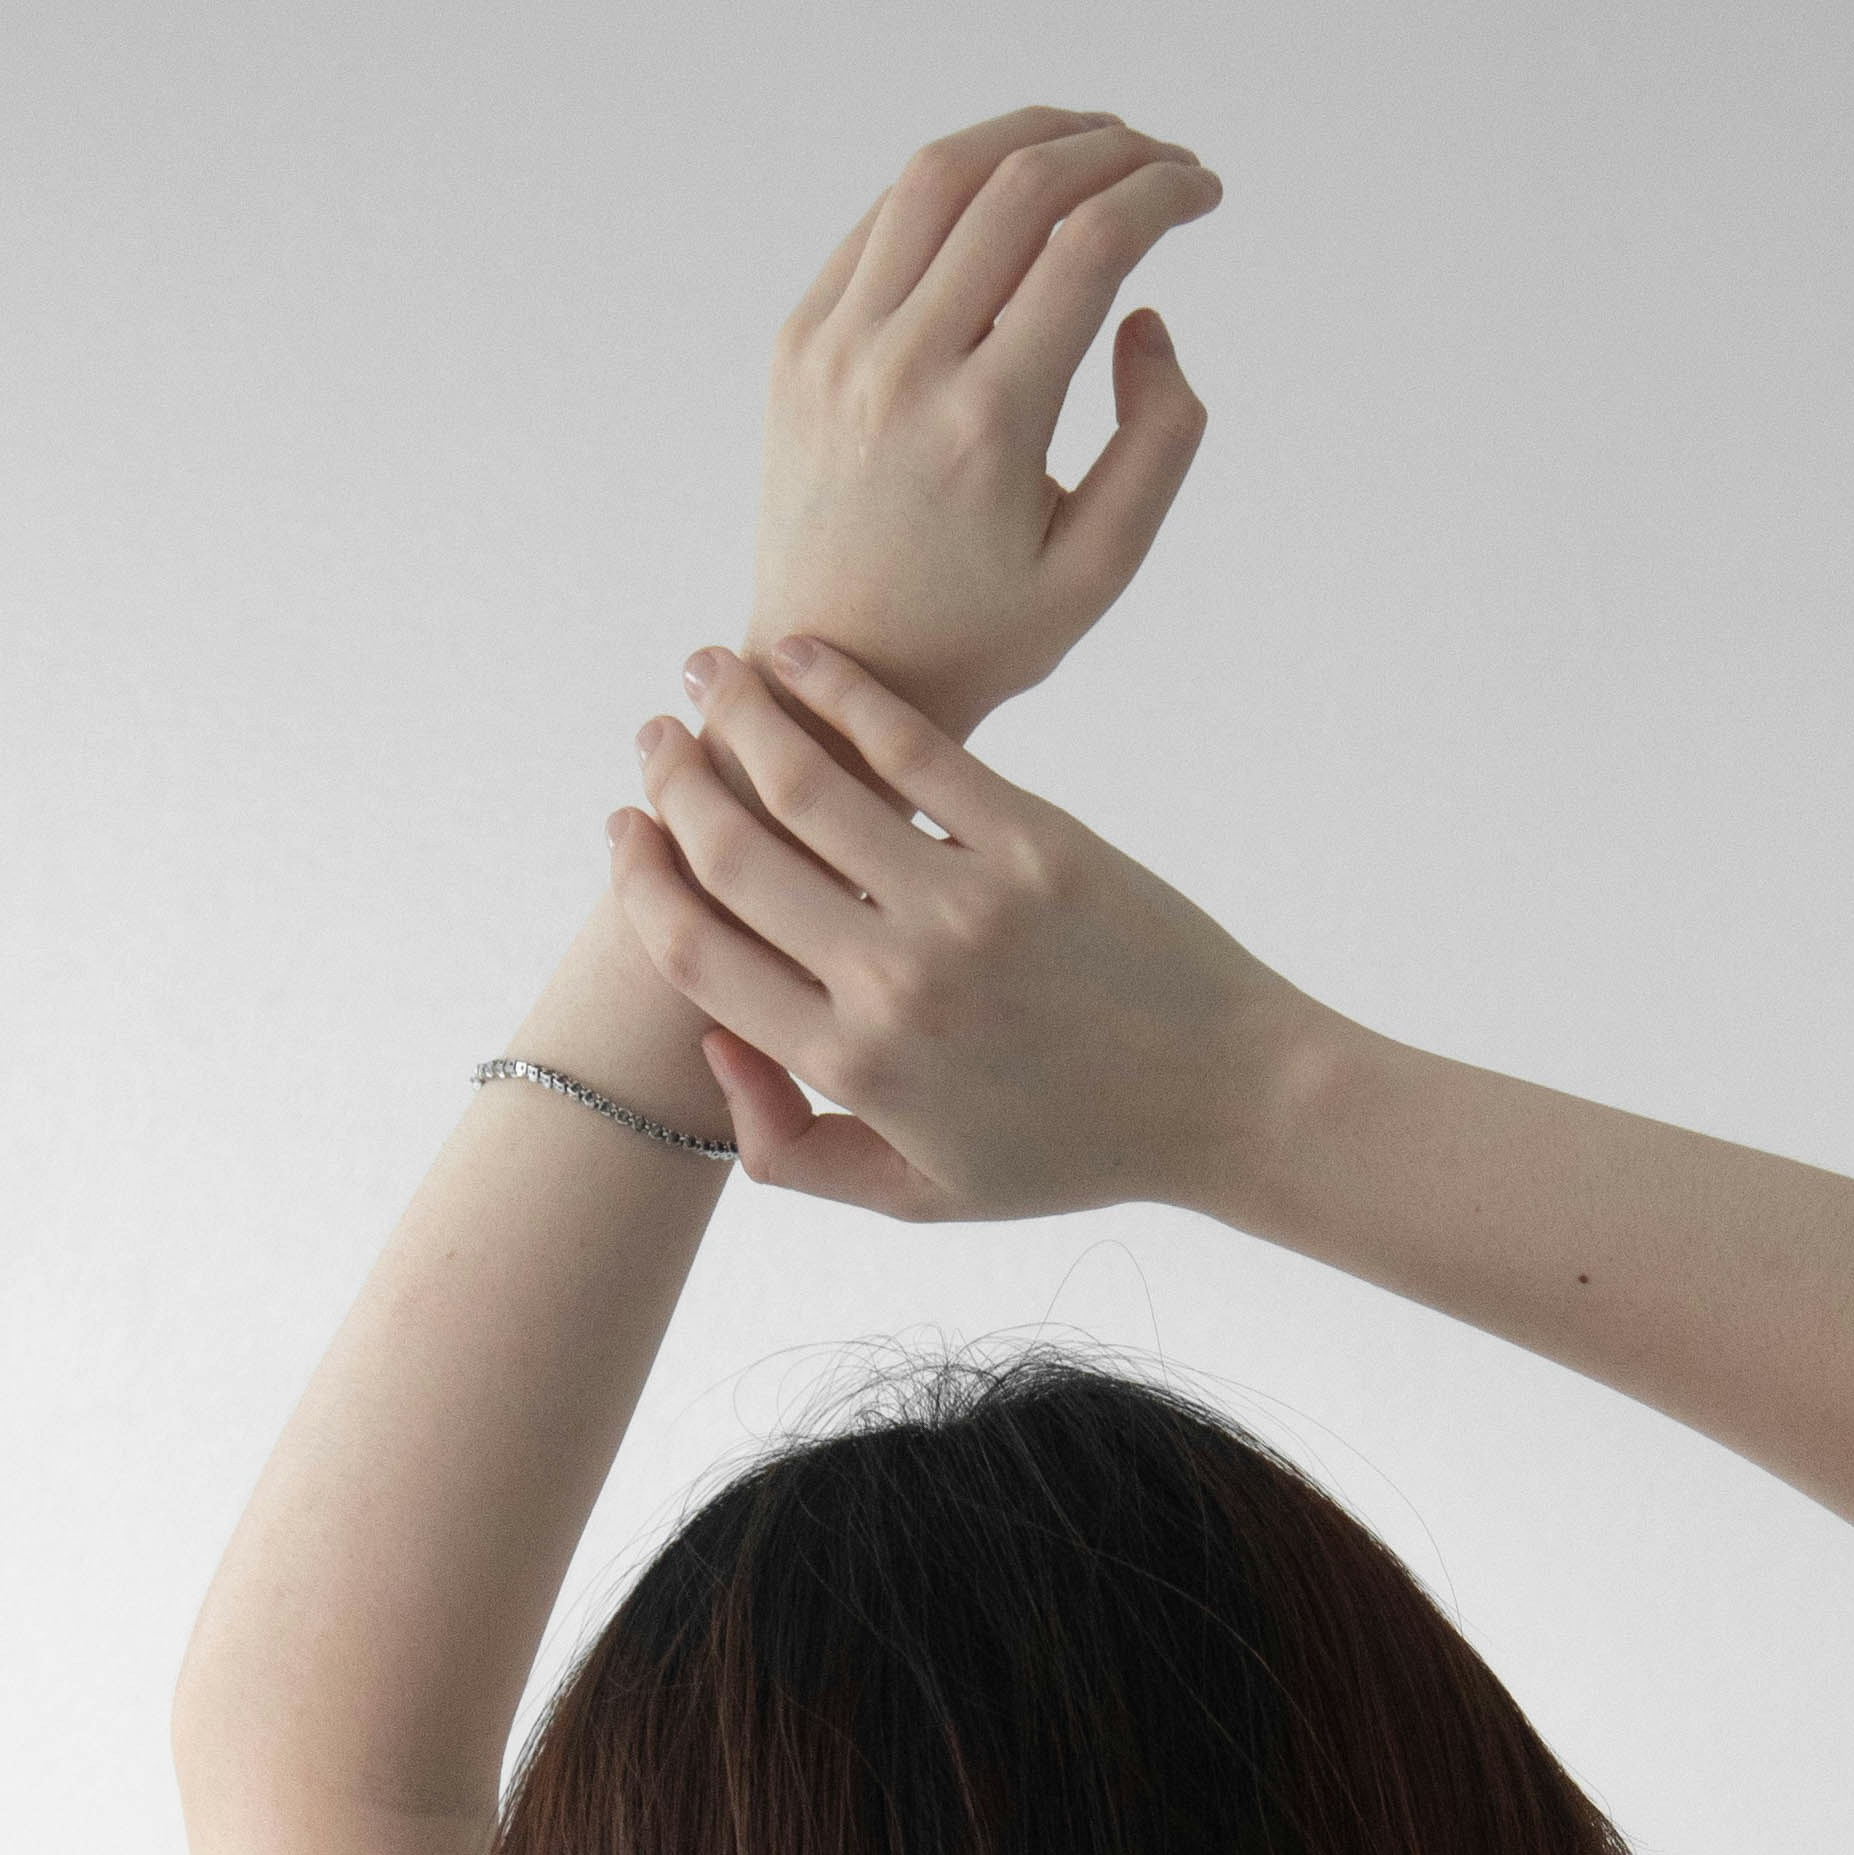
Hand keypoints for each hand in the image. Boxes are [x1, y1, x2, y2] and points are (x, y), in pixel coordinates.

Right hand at [605, 637, 1317, 1225]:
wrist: (1228, 1101)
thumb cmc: (1070, 1150)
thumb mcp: (922, 1197)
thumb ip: (796, 1149)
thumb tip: (714, 1048)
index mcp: (853, 1068)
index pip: (695, 954)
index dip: (640, 881)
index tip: (625, 829)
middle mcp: (894, 983)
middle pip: (732, 857)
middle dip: (672, 784)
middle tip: (656, 738)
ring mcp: (965, 906)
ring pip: (804, 785)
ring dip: (735, 714)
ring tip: (708, 672)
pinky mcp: (1036, 843)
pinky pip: (914, 748)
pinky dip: (842, 690)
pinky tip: (804, 657)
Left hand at [745, 106, 1223, 740]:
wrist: (828, 676)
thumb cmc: (979, 633)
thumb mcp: (1101, 569)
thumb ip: (1159, 440)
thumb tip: (1145, 318)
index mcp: (988, 423)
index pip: (1090, 246)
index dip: (1163, 193)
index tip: (1205, 192)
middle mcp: (903, 366)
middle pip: (1019, 186)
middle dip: (1112, 149)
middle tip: (1165, 163)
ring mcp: (838, 345)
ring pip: (940, 176)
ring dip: (1029, 136)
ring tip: (1093, 145)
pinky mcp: (800, 340)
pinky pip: (881, 220)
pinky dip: (955, 182)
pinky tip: (1007, 194)